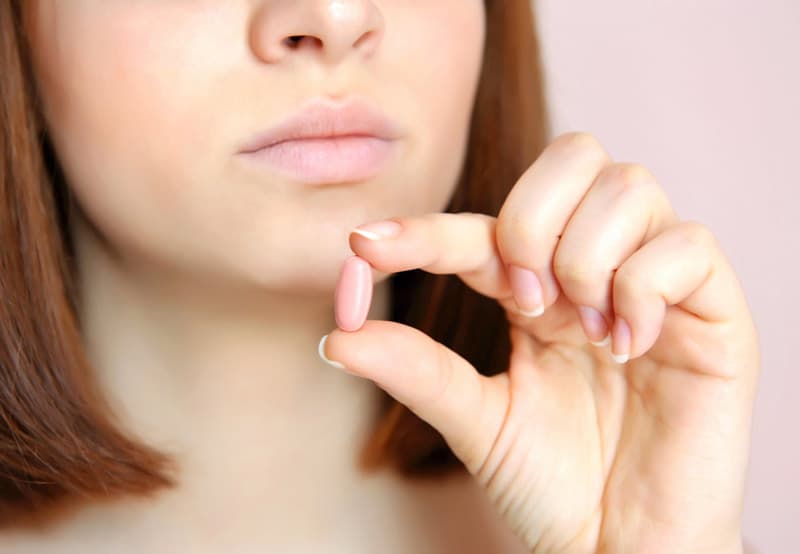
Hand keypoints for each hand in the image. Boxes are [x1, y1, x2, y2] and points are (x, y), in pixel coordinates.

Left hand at [320, 132, 759, 552]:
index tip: (365, 245)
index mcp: (536, 289)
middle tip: (523, 301)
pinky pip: (686, 244)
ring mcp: (656, 281)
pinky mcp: (713, 309)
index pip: (482, 226)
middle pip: (573, 155)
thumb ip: (417, 372)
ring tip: (582, 329)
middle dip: (530, 218)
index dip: (425, 228)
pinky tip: (628, 344)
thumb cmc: (556, 485)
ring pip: (628, 185)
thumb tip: (336, 337)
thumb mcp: (478, 422)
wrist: (624, 547)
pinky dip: (643, 286)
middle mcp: (594, 267)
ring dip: (585, 253)